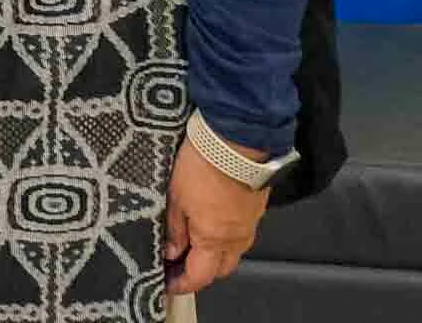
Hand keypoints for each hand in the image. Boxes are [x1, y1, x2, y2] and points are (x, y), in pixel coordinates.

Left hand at [166, 135, 270, 293]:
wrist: (235, 140)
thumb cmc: (204, 164)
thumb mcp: (175, 197)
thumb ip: (174, 229)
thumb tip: (171, 251)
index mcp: (215, 239)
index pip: (200, 276)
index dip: (182, 284)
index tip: (169, 284)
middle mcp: (237, 237)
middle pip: (220, 268)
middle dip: (200, 271)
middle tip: (177, 263)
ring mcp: (249, 224)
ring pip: (232, 251)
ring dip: (213, 253)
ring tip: (190, 241)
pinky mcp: (255, 209)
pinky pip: (240, 233)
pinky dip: (224, 235)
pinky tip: (208, 222)